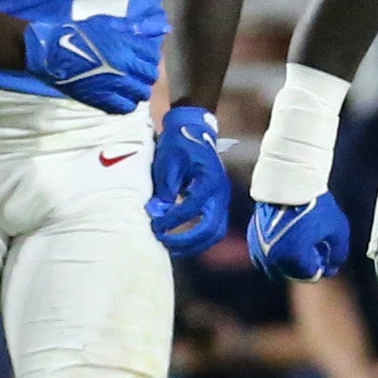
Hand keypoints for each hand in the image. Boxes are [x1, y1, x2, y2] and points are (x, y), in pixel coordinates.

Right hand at [22, 16, 161, 113]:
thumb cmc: (80, 34)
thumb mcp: (108, 23)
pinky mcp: (103, 99)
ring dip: (138, 89)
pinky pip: (125, 107)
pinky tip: (120, 97)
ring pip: (141, 93)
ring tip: (129, 86)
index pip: (153, 56)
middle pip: (150, 76)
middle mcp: (125, 66)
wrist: (53, 53)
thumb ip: (134, 27)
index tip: (141, 57)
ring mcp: (115, 85)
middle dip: (145, 74)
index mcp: (126, 46)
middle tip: (136, 72)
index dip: (149, 57)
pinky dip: (126, 103)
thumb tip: (159, 28)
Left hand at [146, 104, 233, 254]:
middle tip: (163, 240)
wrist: (193, 132)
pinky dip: (198, 239)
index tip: (155, 226)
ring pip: (215, 233)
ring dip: (194, 244)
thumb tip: (158, 210)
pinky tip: (180, 241)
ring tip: (170, 245)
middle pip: (211, 228)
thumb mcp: (169, 160)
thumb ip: (165, 186)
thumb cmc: (180, 144)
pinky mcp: (217, 204)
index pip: (193, 208)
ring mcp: (222, 200)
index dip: (173, 220)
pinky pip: (213, 229)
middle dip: (186, 240)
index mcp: (210, 180)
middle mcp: (221, 193)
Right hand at [246, 194, 351, 280]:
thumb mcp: (337, 230)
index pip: (310, 275)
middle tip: (315, 251)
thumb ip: (338, 254)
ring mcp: (260, 249)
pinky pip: (262, 258)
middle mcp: (274, 258)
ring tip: (300, 248)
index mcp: (294, 258)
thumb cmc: (315, 204)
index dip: (321, 266)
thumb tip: (332, 266)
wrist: (289, 181)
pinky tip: (286, 244)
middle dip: (305, 266)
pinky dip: (274, 256)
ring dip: (288, 264)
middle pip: (292, 273)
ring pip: (274, 269)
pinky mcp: (253, 239)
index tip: (326, 252)